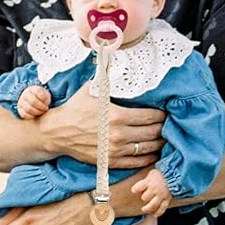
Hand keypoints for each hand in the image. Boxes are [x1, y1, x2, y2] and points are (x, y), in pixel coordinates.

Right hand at [17, 85, 51, 118]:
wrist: (30, 98)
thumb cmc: (40, 97)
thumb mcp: (45, 94)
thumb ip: (46, 97)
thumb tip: (45, 104)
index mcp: (33, 89)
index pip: (38, 92)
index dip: (44, 98)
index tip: (47, 102)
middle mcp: (25, 94)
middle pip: (33, 101)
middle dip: (41, 107)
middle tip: (45, 108)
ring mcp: (21, 102)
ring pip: (28, 109)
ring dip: (37, 112)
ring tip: (42, 112)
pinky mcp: (20, 109)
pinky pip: (24, 114)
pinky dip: (32, 116)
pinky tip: (36, 115)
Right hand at [39, 81, 164, 166]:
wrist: (57, 132)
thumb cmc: (76, 108)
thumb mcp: (93, 89)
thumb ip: (110, 79)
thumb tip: (123, 63)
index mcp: (117, 115)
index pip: (151, 116)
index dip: (162, 114)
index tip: (164, 111)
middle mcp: (118, 135)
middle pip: (153, 133)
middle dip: (163, 127)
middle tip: (167, 124)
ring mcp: (115, 151)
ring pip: (148, 148)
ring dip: (159, 142)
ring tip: (162, 136)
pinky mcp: (111, 162)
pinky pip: (138, 162)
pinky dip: (149, 157)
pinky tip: (152, 151)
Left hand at [132, 169, 171, 215]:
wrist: (174, 174)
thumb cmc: (161, 174)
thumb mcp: (151, 174)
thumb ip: (145, 181)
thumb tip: (139, 188)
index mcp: (149, 182)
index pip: (137, 188)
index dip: (135, 190)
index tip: (134, 191)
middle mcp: (154, 189)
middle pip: (144, 198)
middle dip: (143, 198)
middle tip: (144, 196)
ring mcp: (161, 195)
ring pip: (152, 205)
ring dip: (147, 209)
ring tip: (144, 209)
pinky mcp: (167, 199)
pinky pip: (162, 208)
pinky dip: (159, 212)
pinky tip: (155, 215)